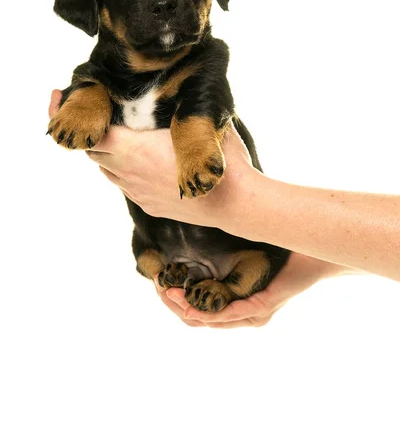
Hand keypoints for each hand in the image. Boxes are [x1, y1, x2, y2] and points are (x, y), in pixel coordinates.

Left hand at [48, 89, 253, 227]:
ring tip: (123, 135)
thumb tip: (167, 88)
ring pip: (106, 169)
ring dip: (108, 151)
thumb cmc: (219, 157)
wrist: (235, 202)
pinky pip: (124, 184)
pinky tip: (143, 160)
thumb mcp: (196, 121)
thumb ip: (174, 107)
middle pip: (93, 150)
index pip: (87, 132)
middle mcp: (127, 172)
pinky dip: (123, 168)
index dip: (66, 114)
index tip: (57, 96)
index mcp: (134, 149)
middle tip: (99, 112)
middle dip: (91, 130)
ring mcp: (136, 192)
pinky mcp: (147, 205)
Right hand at [154, 253, 348, 327]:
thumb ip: (221, 244)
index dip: (174, 298)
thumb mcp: (243, 247)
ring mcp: (251, 312)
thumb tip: (199, 221)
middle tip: (157, 286)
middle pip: (196, 318)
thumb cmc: (280, 247)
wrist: (311, 249)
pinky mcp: (261, 306)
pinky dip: (207, 312)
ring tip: (166, 292)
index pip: (197, 308)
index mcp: (234, 300)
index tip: (158, 280)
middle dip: (173, 304)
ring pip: (208, 319)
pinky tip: (190, 305)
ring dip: (184, 307)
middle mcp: (241, 313)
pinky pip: (230, 313)